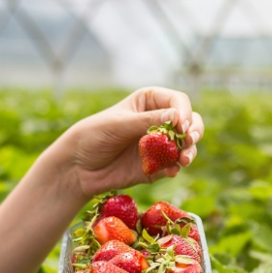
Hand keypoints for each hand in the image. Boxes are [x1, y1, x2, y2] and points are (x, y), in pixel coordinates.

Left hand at [60, 87, 204, 199]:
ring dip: (189, 152)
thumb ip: (148, 121)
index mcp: (150, 102)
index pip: (178, 101)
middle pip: (189, 123)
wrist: (77, 166)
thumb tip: (178, 117)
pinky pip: (172, 166)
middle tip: (190, 140)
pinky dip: (175, 168)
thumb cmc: (94, 135)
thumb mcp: (119, 124)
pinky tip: (172, 171)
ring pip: (185, 146)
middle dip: (194, 131)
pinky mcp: (156, 167)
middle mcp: (158, 122)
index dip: (184, 112)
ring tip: (184, 160)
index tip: (181, 125)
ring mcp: (159, 145)